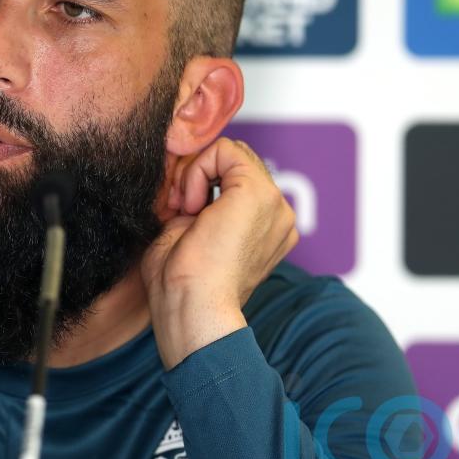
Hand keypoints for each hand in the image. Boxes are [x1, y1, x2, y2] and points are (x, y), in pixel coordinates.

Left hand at [141, 138, 298, 369]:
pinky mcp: (259, 193)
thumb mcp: (189, 235)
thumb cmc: (182, 287)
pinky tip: (191, 206)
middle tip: (179, 208)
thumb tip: (186, 185)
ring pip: (229, 154)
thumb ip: (198, 208)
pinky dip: (197, 169)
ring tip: (185, 210)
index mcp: (267, 230)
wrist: (192, 308)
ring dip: (196, 173)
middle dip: (198, 174)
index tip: (180, 212)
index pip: (235, 178)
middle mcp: (279, 217)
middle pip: (235, 162)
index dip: (200, 183)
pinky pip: (224, 150)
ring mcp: (275, 205)